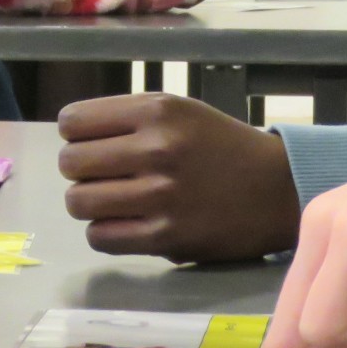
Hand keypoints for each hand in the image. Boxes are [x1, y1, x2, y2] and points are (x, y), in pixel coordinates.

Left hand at [57, 93, 298, 261]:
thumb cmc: (221, 146)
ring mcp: (161, 194)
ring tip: (113, 200)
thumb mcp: (179, 110)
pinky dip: (106, 232)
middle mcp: (157, 148)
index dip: (76, 135)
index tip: (91, 143)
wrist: (276, 187)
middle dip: (80, 170)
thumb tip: (71, 137)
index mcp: (157, 110)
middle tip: (103, 175)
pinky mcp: (167, 236)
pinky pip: (100, 237)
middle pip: (70, 162)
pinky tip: (127, 223)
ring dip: (89, 203)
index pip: (72, 122)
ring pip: (79, 202)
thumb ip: (128, 119)